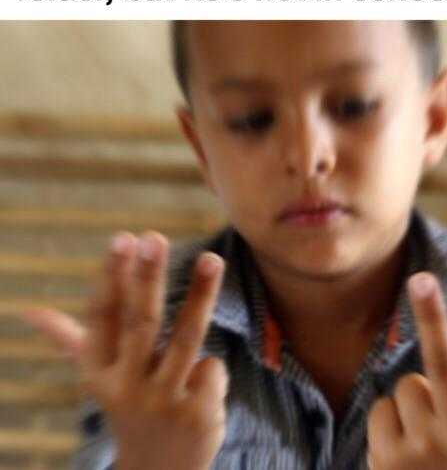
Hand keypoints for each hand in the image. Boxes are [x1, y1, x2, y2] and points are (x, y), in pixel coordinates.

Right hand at [22, 231, 227, 469]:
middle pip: (140, 323)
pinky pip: (212, 367)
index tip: (124, 238)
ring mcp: (161, 402)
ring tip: (212, 257)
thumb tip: (28, 312)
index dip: (113, 277)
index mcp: (98, 372)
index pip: (103, 317)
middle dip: (146, 278)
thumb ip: (70, 340)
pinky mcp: (196, 414)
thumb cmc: (129, 408)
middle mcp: (124, 387)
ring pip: (185, 338)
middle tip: (154, 237)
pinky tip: (200, 388)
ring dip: (199, 295)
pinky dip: (211, 369)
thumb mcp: (99, 377)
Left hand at [366, 272, 446, 469]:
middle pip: (442, 363)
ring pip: (408, 385)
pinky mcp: (388, 457)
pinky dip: (389, 422)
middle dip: (433, 316)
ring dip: (414, 403)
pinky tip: (403, 452)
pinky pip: (383, 407)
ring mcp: (423, 447)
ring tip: (426, 439)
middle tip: (422, 276)